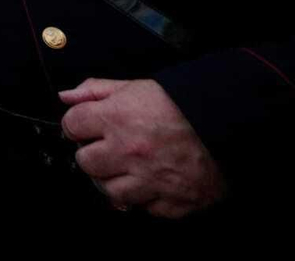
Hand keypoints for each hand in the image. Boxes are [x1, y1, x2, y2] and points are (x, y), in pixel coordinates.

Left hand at [59, 78, 226, 217]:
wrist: (228, 126)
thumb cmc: (180, 104)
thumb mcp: (136, 86)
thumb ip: (96, 90)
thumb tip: (66, 96)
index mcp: (117, 118)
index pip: (71, 125)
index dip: (77, 125)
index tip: (86, 126)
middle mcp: (129, 151)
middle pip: (85, 162)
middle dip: (93, 154)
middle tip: (108, 148)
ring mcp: (149, 180)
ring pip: (110, 191)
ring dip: (115, 180)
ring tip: (128, 168)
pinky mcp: (171, 202)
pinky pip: (143, 208)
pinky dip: (145, 198)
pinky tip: (152, 182)